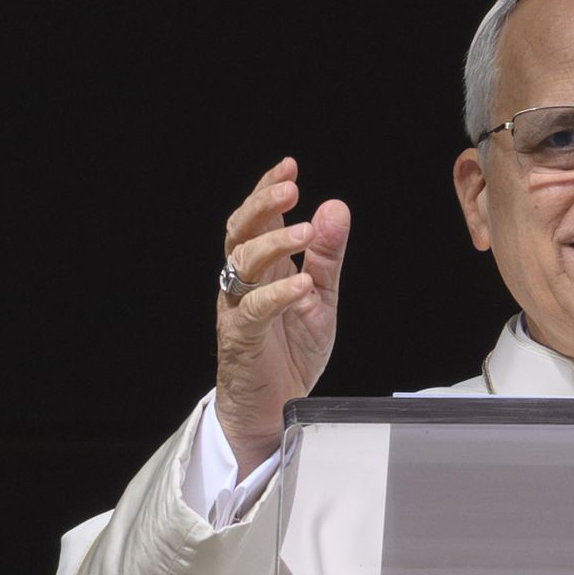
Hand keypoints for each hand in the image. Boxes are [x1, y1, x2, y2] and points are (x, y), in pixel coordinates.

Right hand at [216, 157, 350, 478]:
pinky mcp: (242, 339)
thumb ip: (327, 255)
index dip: (267, 191)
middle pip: (240, 232)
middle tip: (289, 188)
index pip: (257, 220)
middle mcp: (243, 283)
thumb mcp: (321, 297)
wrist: (273, 408)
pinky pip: (255, 309)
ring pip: (242, 263)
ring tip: (306, 232)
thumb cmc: (290, 352)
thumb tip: (335, 207)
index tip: (288, 166)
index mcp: (262, 269)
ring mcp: (238, 308)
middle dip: (262, 205)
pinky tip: (301, 284)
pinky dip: (278, 293)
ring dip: (275, 244)